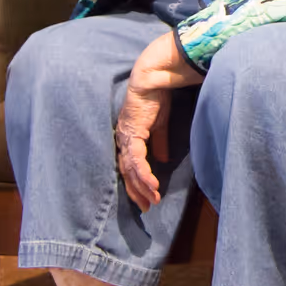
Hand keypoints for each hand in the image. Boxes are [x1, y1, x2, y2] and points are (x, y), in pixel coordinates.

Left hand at [116, 31, 201, 211]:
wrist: (156, 76)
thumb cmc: (158, 95)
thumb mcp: (160, 123)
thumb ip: (159, 141)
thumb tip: (161, 159)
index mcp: (130, 135)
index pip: (130, 165)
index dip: (137, 183)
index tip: (147, 198)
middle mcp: (124, 138)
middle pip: (126, 172)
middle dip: (137, 191)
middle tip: (147, 208)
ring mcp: (126, 137)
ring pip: (130, 170)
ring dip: (141, 187)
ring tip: (152, 201)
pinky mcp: (133, 134)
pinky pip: (137, 161)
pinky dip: (144, 175)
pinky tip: (152, 186)